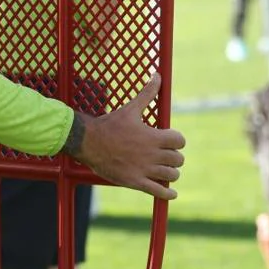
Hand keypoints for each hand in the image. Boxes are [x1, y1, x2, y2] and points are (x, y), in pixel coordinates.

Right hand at [66, 74, 185, 199]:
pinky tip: (170, 192)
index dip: (177, 140)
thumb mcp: (131, 108)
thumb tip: (157, 75)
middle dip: (175, 157)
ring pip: (171, 175)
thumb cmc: (110, 124)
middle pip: (178, 159)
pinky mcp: (135, 181)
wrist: (88, 142)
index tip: (171, 140)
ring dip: (171, 173)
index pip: (179, 141)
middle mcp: (151, 154)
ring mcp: (144, 169)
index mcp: (153, 136)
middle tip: (167, 155)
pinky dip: (168, 193)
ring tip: (166, 170)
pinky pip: (158, 192)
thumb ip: (147, 93)